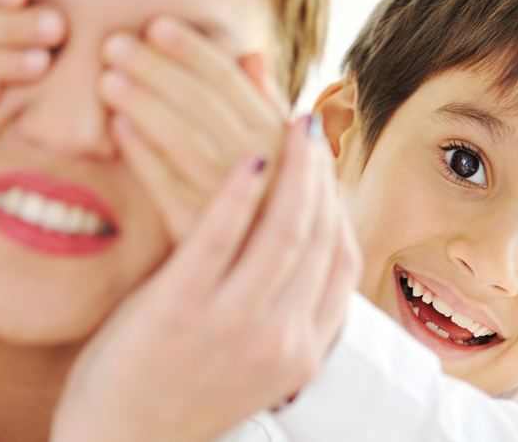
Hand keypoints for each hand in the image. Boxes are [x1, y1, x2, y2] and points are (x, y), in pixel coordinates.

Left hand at [51, 118, 361, 441]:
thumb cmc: (175, 393)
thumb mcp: (244, 359)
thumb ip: (271, 305)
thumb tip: (282, 247)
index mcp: (302, 352)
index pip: (341, 261)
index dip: (337, 203)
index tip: (324, 163)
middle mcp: (282, 340)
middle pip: (318, 237)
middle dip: (319, 173)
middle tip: (309, 126)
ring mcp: (235, 327)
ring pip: (284, 230)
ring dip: (292, 169)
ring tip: (287, 123)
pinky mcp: (182, 311)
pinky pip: (220, 235)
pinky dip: (238, 191)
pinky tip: (248, 155)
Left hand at [100, 16, 287, 240]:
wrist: (257, 290)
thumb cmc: (268, 210)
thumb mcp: (282, 158)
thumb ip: (268, 109)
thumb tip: (253, 55)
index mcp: (287, 143)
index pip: (236, 84)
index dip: (194, 51)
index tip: (157, 26)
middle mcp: (269, 171)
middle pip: (207, 107)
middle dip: (158, 69)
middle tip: (116, 45)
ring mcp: (238, 208)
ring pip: (187, 143)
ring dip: (145, 105)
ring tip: (108, 79)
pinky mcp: (203, 239)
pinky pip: (167, 190)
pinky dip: (143, 156)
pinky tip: (117, 130)